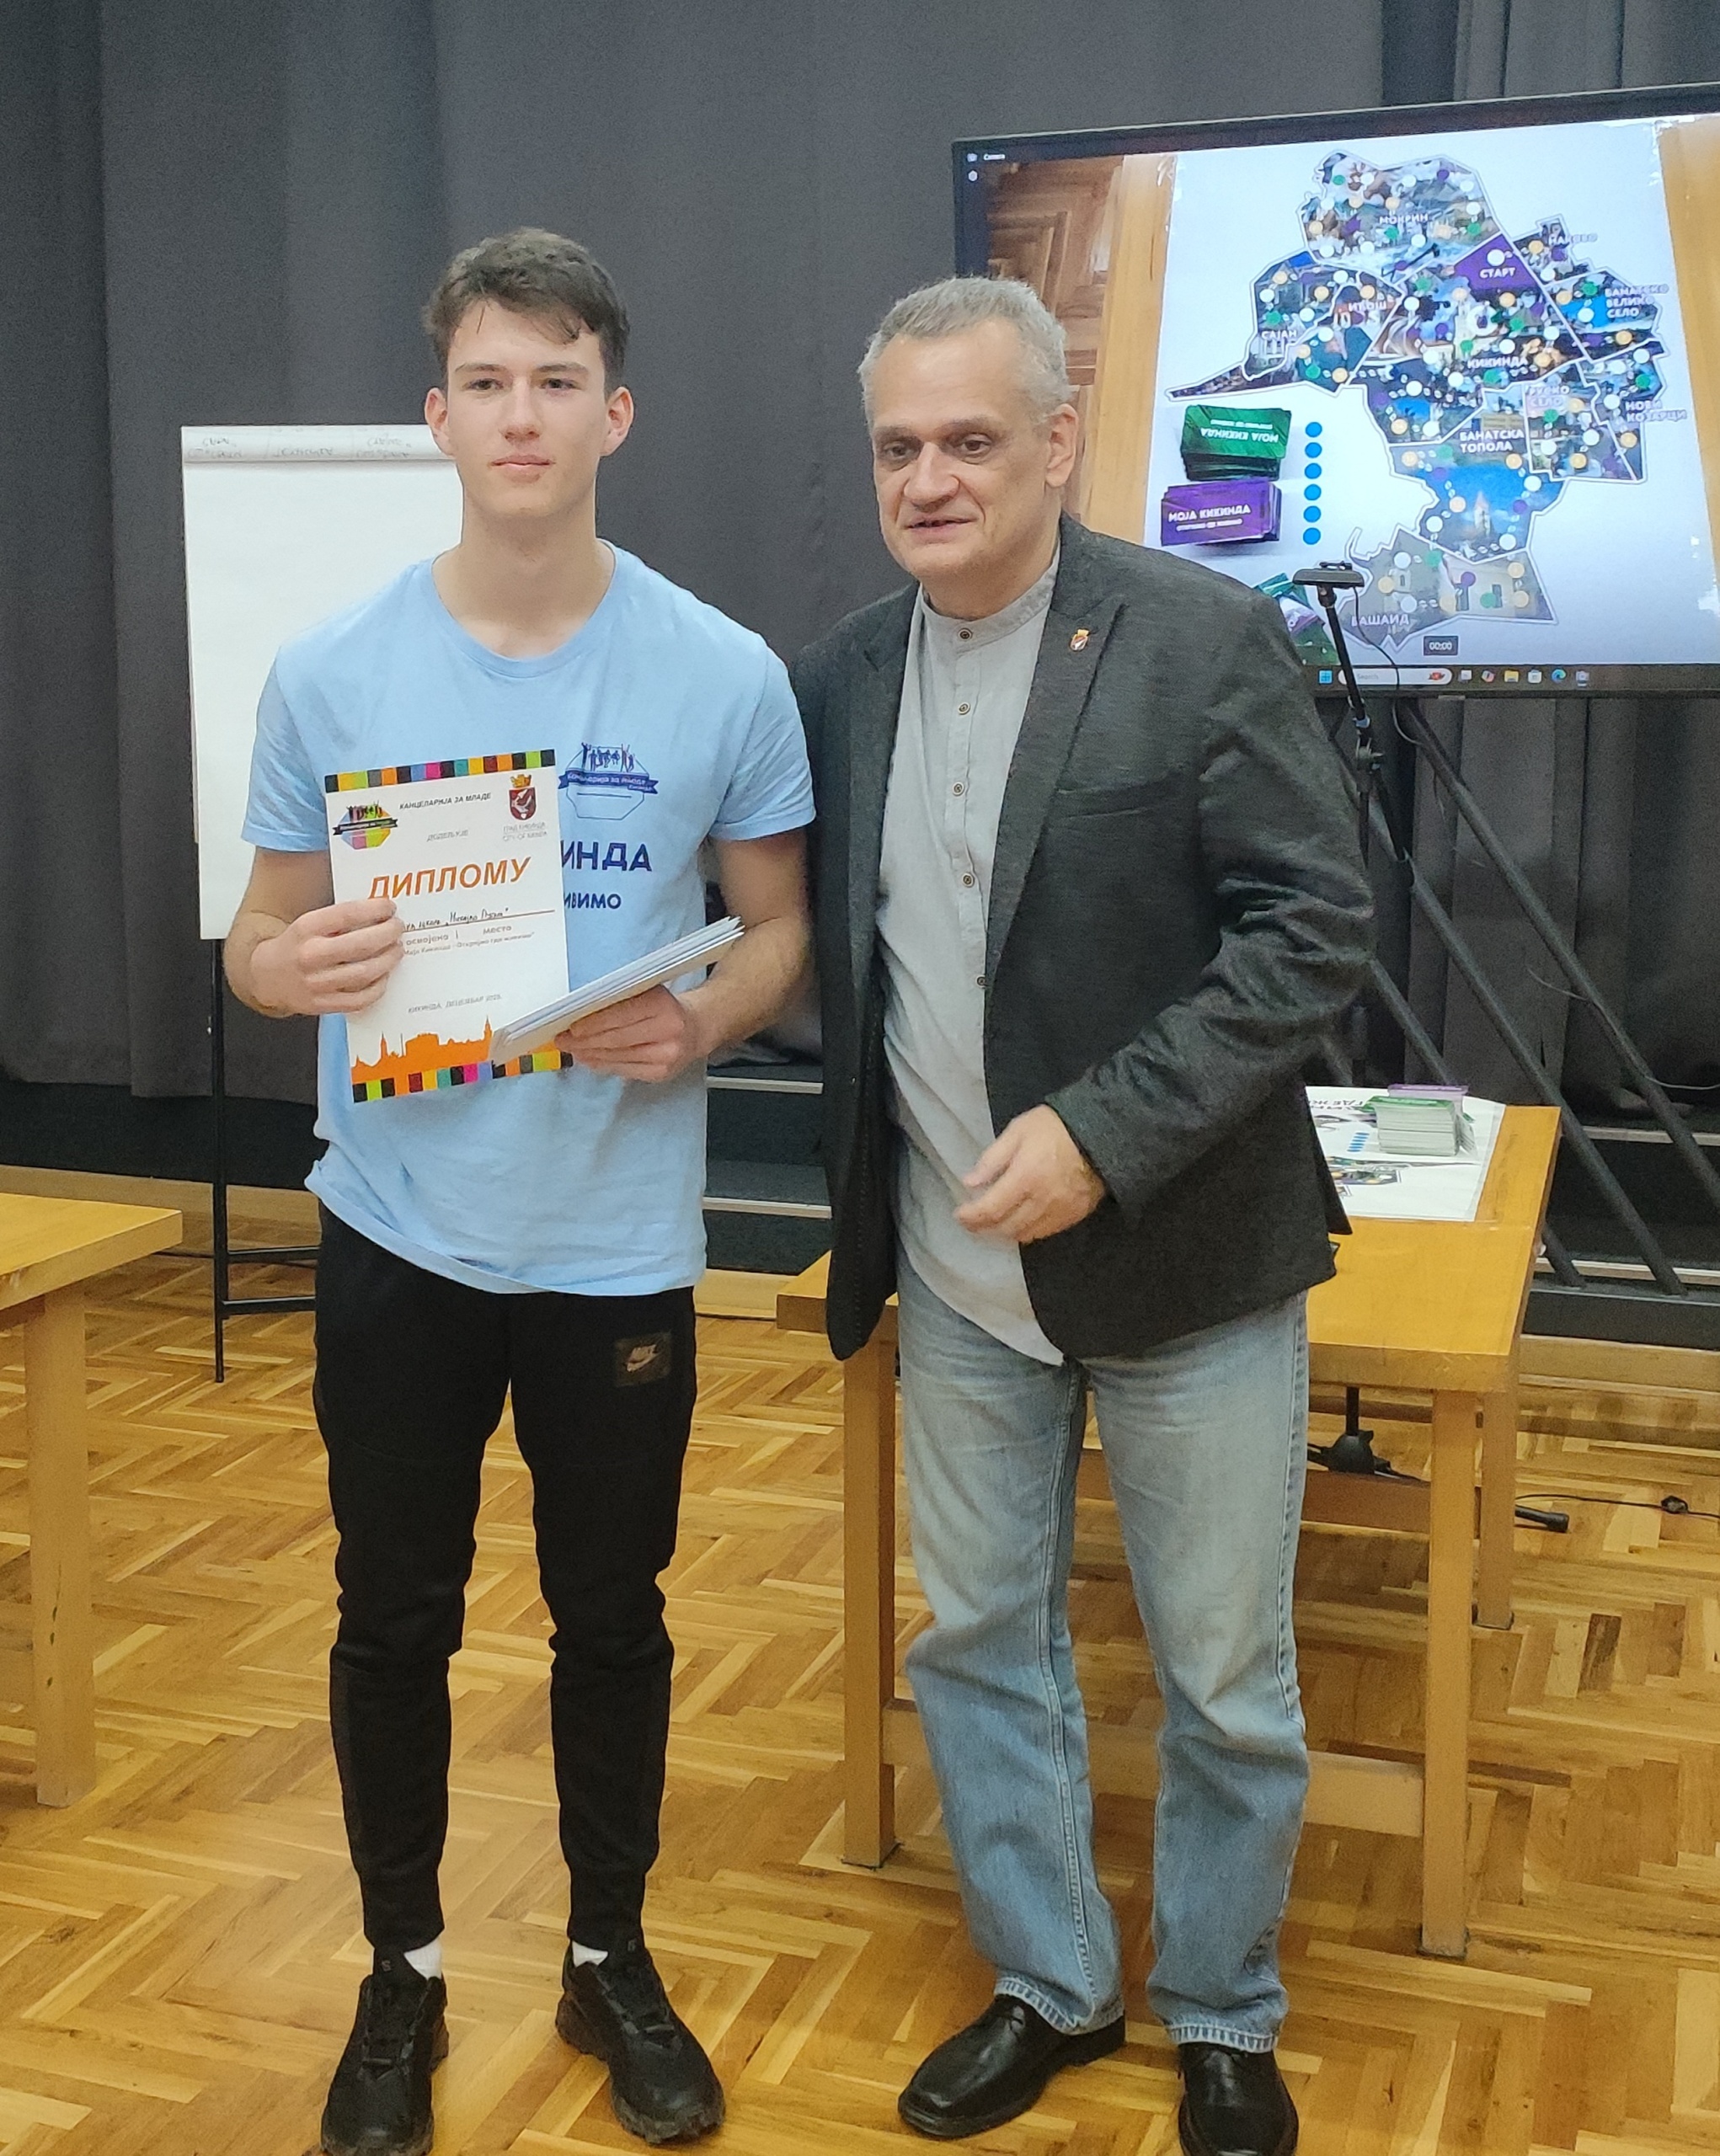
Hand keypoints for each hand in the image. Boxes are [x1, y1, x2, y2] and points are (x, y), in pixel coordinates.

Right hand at [250, 898, 403, 1015]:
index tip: (389, 906)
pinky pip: (360, 999)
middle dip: (388, 934)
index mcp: (306, 929)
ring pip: (365, 973)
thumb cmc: (295, 946)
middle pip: (362, 945)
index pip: (348, 914)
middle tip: (398, 928)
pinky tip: (383, 975)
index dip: (375, 909)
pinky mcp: (323, 1005)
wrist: (267, 977)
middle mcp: (311, 956)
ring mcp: (317, 983)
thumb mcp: (308, 923)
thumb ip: (339, 919)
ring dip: (388, 959)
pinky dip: (378, 987)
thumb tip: (379, 914)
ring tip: (396, 949)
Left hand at [555, 985, 708, 1082]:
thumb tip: (580, 1013)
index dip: (593, 1023)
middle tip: (562, 1039)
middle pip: (616, 1039)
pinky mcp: (661, 1074)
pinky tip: (589, 1059)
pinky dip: (602, 1064)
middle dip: (584, 1041)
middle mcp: (668, 1031)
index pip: (620, 1015)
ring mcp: (666, 1056)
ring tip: (571, 1049)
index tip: (570, 1026)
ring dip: (589, 1054)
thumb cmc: (666, 1007)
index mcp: (663, 1004)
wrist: (698, 1028)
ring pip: (617, 1057)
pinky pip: (623, 1070)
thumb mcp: (648, 993)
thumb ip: (620, 1000)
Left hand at [955, 1105, 1105, 1244]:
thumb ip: (992, 1159)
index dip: (971, 1217)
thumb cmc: (1055, 1127)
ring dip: (1004, 1232)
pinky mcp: (1073, 1216)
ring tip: (993, 1222)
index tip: (959, 1215)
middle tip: (972, 1220)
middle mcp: (1041, 1201)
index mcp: (1025, 1178)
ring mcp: (1059, 1212)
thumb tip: (969, 1182)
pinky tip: (1019, 1222)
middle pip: (1005, 1227)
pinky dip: (1026, 1231)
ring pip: (1024, 1235)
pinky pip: (1044, 1233)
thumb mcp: (1018, 1131)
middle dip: (983, 1227)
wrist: (1101, 1134)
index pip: (990, 1209)